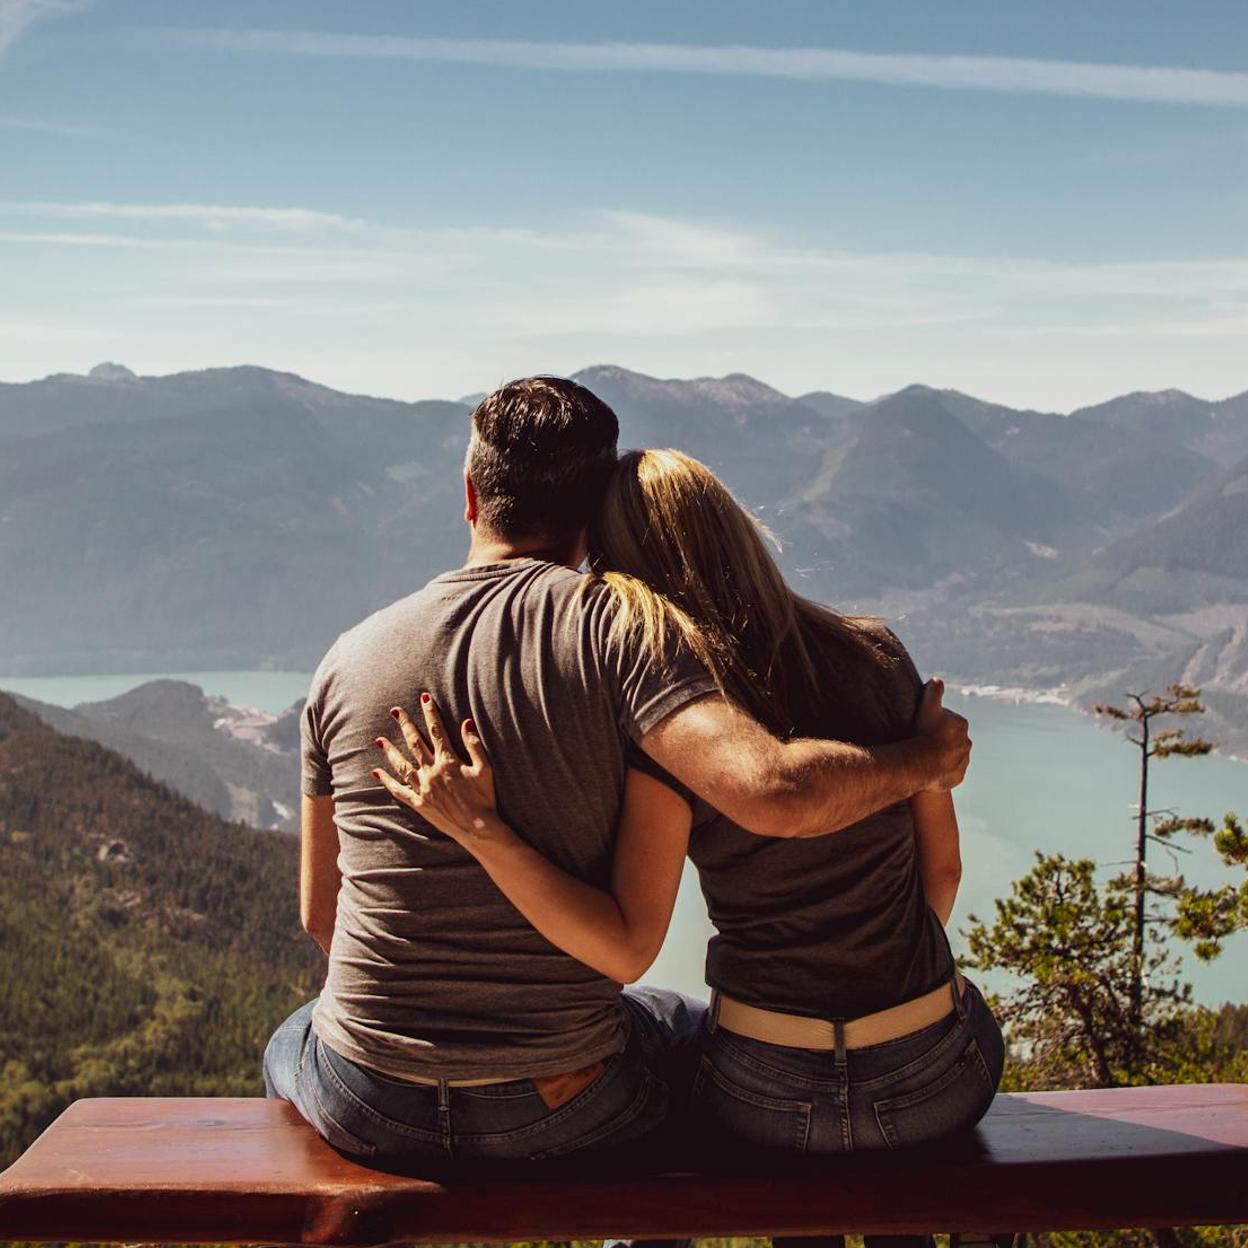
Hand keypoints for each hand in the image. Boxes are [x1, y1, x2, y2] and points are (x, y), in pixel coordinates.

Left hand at [371, 695, 506, 847]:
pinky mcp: (419, 803)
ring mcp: (422, 788)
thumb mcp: (484, 769)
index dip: (430, 713)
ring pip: (402, 765)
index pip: (437, 731)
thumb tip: (467, 723)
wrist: (477, 828)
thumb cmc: (484, 798)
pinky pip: (398, 791)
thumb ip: (474, 745)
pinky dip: (386, 781)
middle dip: (405, 725)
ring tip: (379, 740)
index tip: (424, 698)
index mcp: (448, 761)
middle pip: (415, 743)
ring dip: (390, 751)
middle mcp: (431, 772)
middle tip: (395, 711)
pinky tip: (377, 772)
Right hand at [914, 677, 970, 791]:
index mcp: (961, 724)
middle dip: (939, 739)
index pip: (947, 721)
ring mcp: (962, 761)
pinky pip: (949, 772)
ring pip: (951, 756)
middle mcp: (966, 743)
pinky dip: (941, 771)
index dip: (934, 722)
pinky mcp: (958, 777)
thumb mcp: (927, 706)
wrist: (925, 762)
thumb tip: (937, 679)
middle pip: (950, 739)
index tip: (923, 726)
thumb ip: (933, 691)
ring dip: (940, 756)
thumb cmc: (925, 732)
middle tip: (922, 741)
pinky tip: (929, 769)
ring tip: (924, 756)